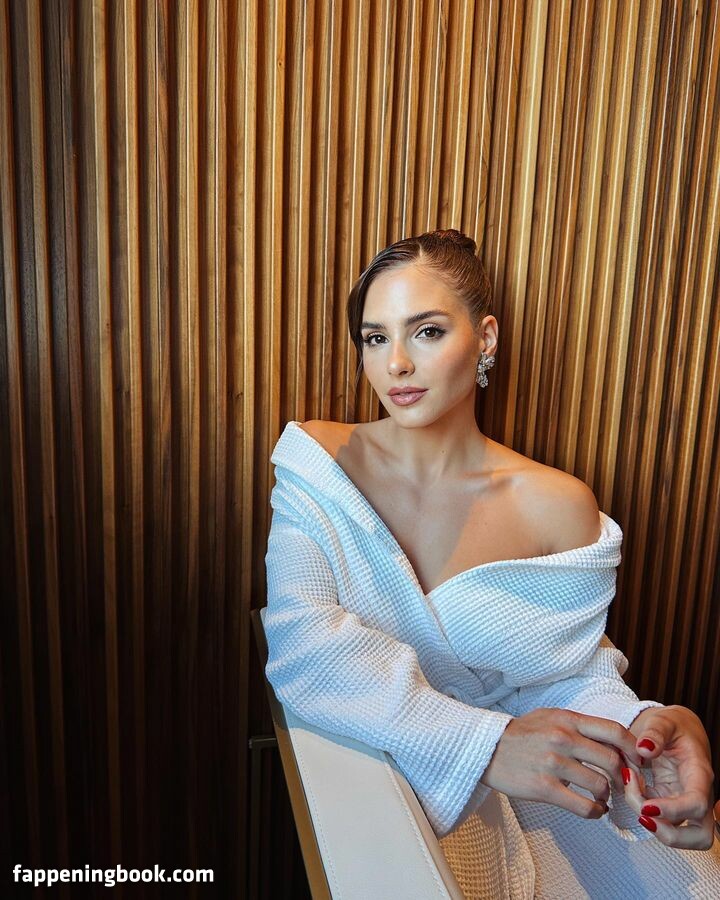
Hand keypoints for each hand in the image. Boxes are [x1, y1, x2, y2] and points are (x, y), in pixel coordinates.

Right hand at [481, 708, 641, 818]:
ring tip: (603, 797)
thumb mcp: (550, 718)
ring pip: (600, 785)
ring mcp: (553, 763)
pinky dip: (595, 812)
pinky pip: (583, 806)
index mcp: (566, 719)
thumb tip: (613, 740)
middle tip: (624, 785)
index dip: (633, 748)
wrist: (487, 749)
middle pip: (613, 761)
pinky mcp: (544, 788)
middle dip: (625, 777)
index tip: (638, 761)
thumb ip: (579, 726)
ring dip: (607, 795)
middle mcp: (562, 738)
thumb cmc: (521, 734)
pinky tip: (594, 810)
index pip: (614, 731)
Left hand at [624, 705, 714, 849]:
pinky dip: (642, 810)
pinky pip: (660, 820)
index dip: (673, 811)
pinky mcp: (671, 805)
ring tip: (632, 793)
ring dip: (653, 825)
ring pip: (680, 836)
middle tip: (641, 813)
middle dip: (668, 834)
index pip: (697, 804)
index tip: (646, 807)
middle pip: (700, 837)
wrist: (676, 729)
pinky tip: (631, 784)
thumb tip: (644, 748)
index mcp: (699, 773)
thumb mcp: (664, 721)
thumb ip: (655, 732)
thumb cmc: (672, 726)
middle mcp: (697, 795)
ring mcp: (685, 804)